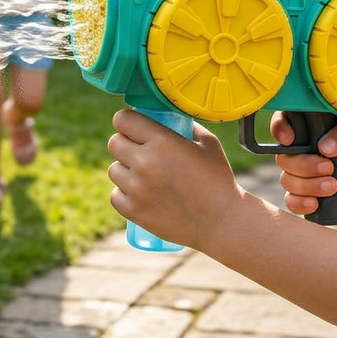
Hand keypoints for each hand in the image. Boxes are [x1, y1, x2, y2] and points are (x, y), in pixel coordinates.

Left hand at [107, 109, 241, 251]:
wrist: (222, 221)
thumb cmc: (218, 179)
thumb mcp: (207, 143)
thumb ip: (184, 126)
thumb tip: (165, 116)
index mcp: (162, 141)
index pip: (123, 119)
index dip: (126, 121)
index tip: (133, 127)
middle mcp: (145, 162)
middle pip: (114, 143)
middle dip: (125, 143)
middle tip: (139, 151)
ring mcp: (137, 189)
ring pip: (114, 170)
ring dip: (125, 170)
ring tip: (144, 176)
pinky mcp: (134, 211)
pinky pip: (115, 195)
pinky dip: (125, 194)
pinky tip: (140, 194)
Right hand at [272, 114, 336, 217]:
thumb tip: (324, 147)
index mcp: (316, 127)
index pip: (285, 122)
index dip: (280, 129)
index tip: (290, 140)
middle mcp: (307, 149)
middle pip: (285, 157)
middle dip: (303, 166)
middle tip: (329, 168)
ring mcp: (307, 174)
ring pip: (287, 180)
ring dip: (305, 186)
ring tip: (333, 186)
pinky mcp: (313, 195)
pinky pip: (292, 201)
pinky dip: (298, 203)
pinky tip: (315, 203)